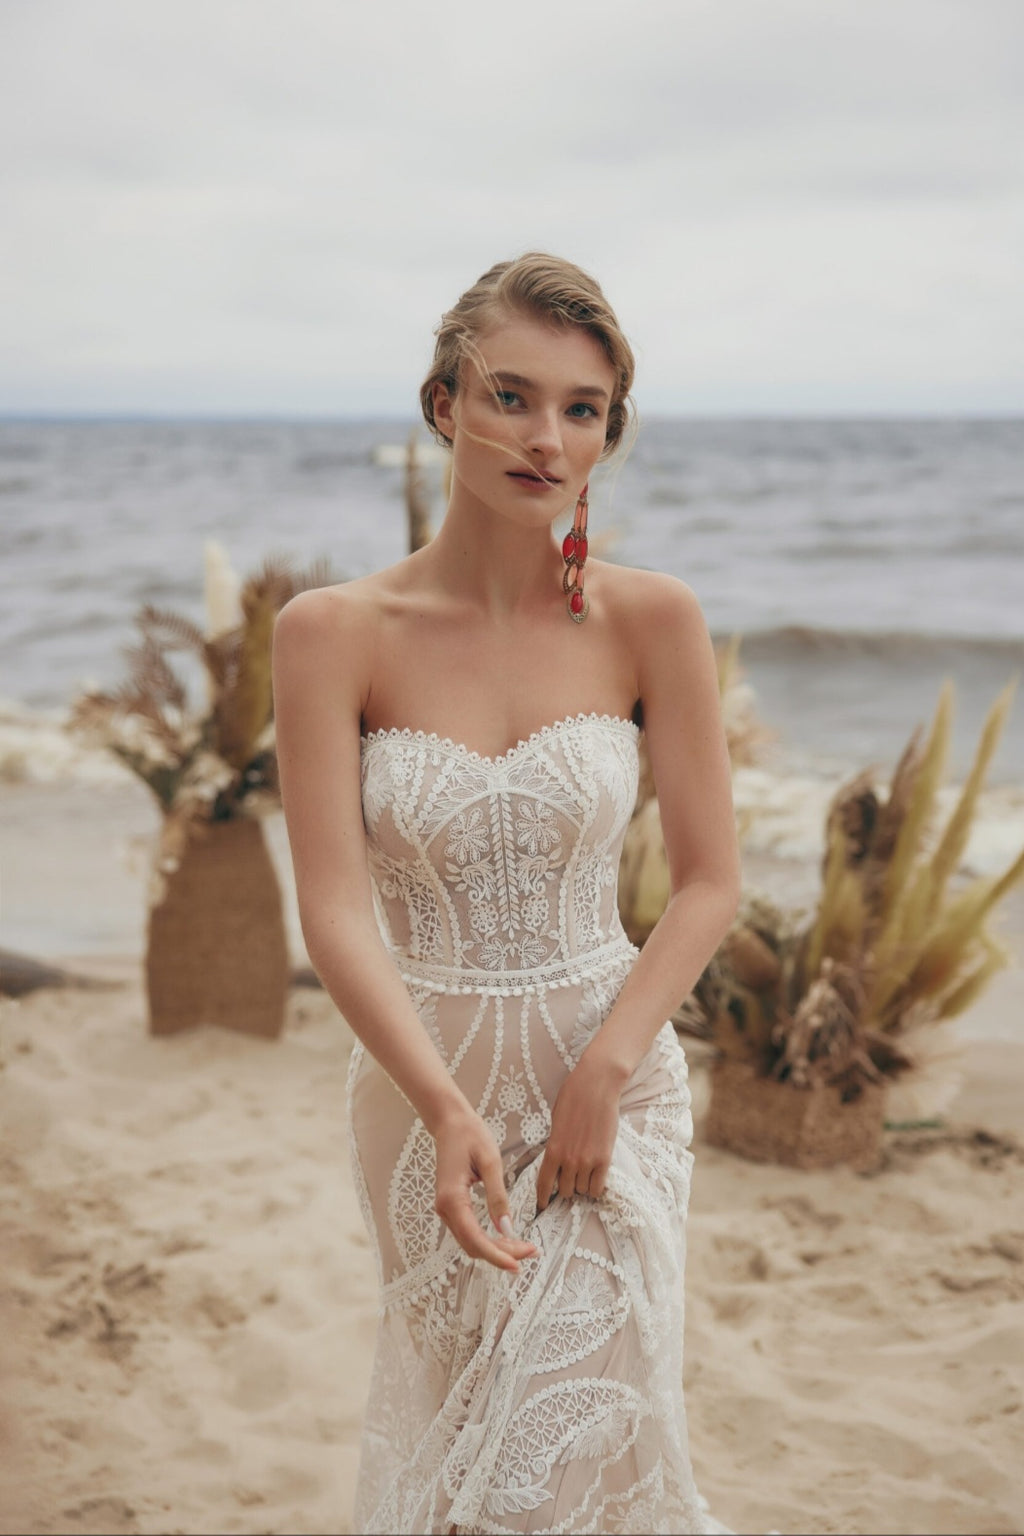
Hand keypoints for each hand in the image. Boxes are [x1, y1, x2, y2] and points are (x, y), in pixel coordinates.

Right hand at [433, 1104, 537, 1272]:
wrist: (450, 1122)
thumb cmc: (470, 1135)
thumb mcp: (490, 1162)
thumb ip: (498, 1196)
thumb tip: (506, 1228)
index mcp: (452, 1199)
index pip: (475, 1239)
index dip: (497, 1255)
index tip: (518, 1265)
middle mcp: (444, 1209)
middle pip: (473, 1245)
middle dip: (502, 1254)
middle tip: (532, 1251)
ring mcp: (446, 1209)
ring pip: (471, 1241)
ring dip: (496, 1248)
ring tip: (524, 1246)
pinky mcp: (452, 1206)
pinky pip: (469, 1231)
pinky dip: (488, 1239)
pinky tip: (507, 1237)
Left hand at [536, 1052, 622, 1211]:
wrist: (597, 1086)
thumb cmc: (573, 1098)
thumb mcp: (556, 1123)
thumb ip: (556, 1145)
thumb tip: (556, 1161)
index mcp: (553, 1149)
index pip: (543, 1183)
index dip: (542, 1198)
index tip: (543, 1205)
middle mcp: (568, 1160)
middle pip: (564, 1191)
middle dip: (566, 1188)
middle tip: (570, 1179)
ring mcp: (587, 1161)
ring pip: (582, 1190)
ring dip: (582, 1185)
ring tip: (585, 1173)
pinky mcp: (605, 1160)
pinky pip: (598, 1188)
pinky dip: (595, 1187)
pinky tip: (595, 1178)